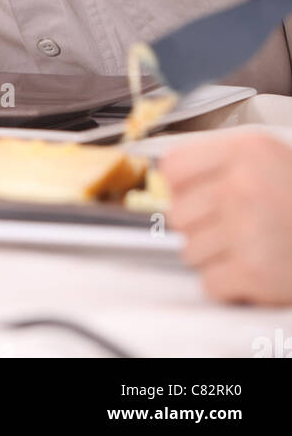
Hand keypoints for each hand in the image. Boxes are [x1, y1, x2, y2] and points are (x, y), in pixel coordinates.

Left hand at [162, 132, 291, 303]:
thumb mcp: (267, 158)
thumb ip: (219, 162)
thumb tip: (168, 181)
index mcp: (244, 151)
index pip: (174, 167)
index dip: (179, 187)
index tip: (192, 195)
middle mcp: (242, 186)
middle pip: (177, 214)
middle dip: (200, 225)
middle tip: (230, 226)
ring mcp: (246, 229)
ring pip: (190, 251)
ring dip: (215, 256)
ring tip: (248, 246)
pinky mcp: (254, 271)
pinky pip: (210, 283)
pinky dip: (229, 284)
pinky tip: (252, 268)